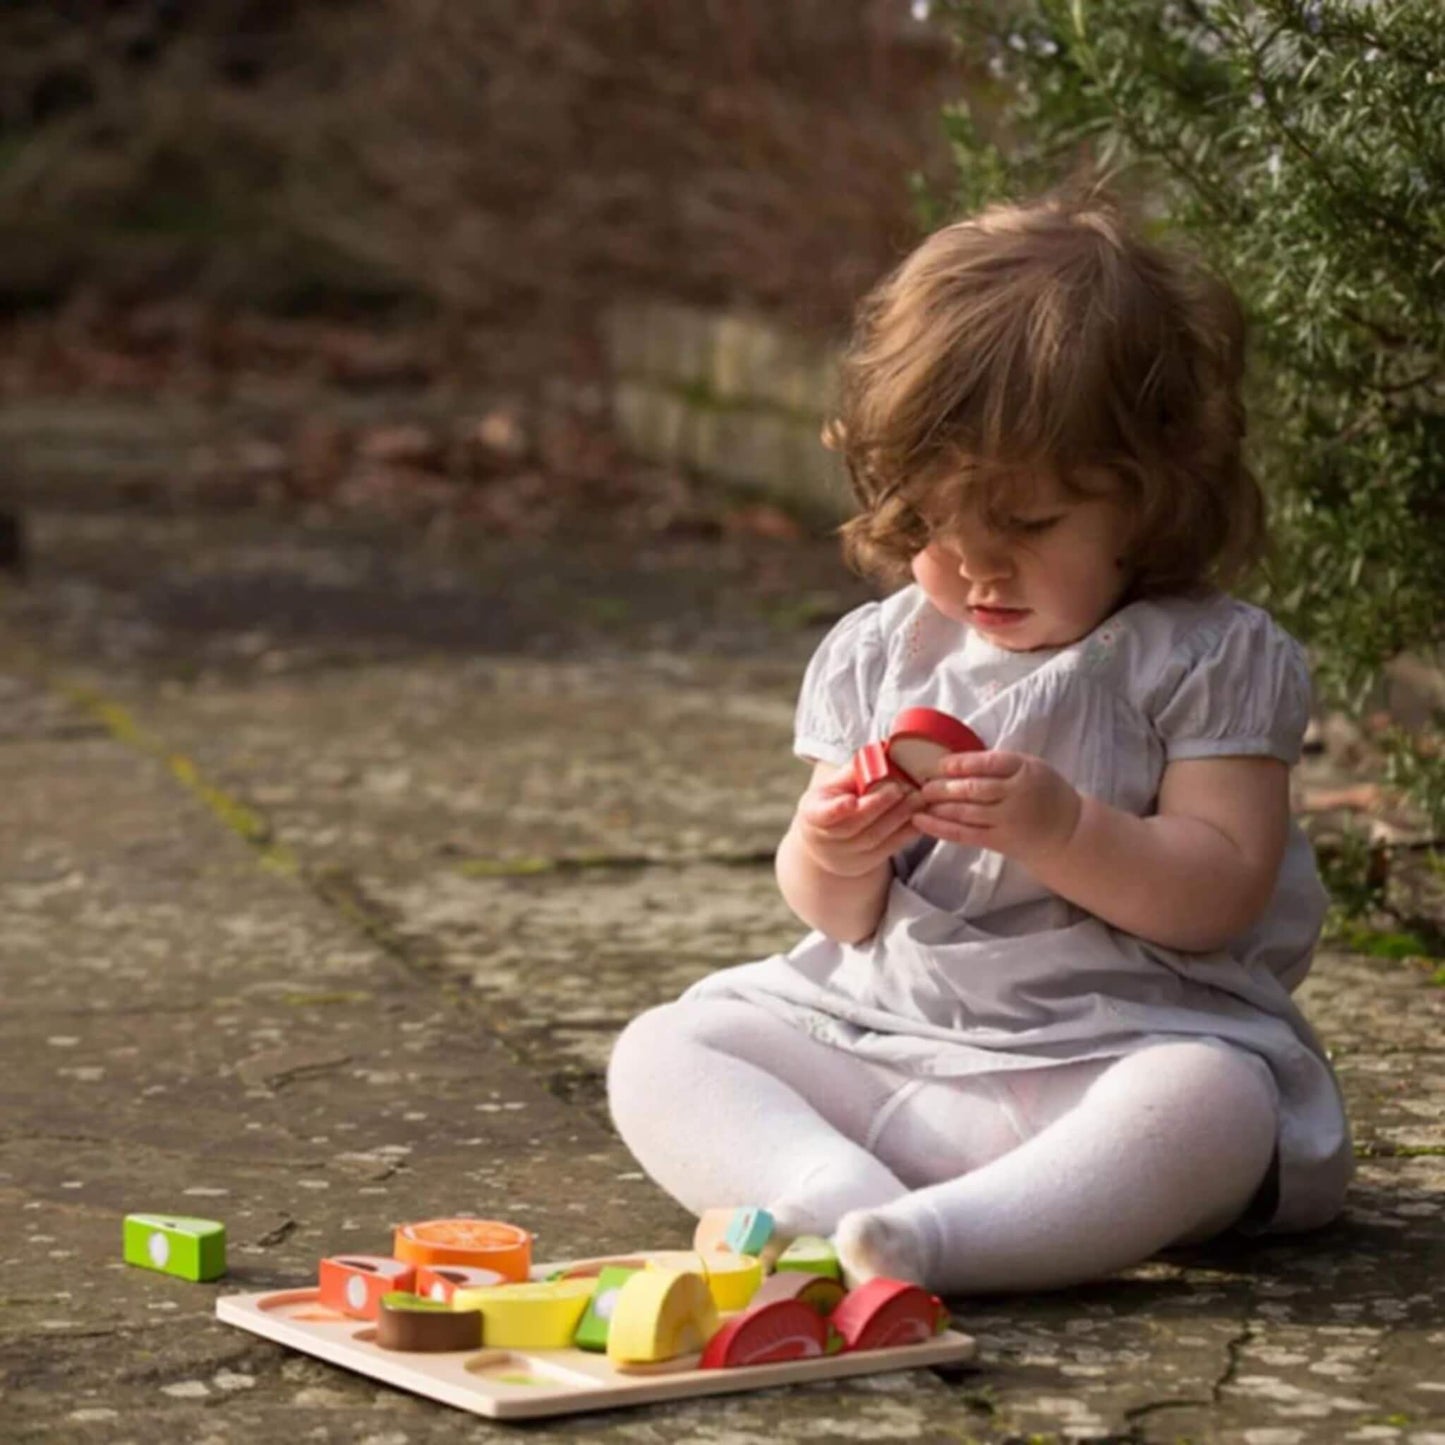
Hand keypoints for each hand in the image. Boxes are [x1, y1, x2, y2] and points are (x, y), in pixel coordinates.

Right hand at [793, 773, 922, 878]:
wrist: (827, 845)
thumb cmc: (832, 804)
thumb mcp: (831, 788)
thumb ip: (853, 773)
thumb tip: (880, 750)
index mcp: (813, 815)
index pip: (823, 814)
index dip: (837, 809)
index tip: (851, 801)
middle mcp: (827, 839)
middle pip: (855, 825)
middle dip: (879, 805)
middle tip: (900, 788)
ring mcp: (847, 855)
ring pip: (875, 837)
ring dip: (899, 816)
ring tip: (917, 798)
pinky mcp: (868, 862)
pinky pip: (890, 848)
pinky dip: (908, 832)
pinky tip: (920, 816)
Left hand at [914, 749, 1081, 863]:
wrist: (1067, 831)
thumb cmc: (1043, 792)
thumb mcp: (1030, 767)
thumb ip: (999, 763)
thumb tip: (956, 757)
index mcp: (1024, 771)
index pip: (989, 763)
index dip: (961, 763)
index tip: (940, 764)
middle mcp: (1016, 796)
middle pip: (973, 789)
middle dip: (942, 787)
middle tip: (921, 784)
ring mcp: (1007, 821)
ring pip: (965, 813)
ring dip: (937, 806)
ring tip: (917, 800)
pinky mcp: (998, 842)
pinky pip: (964, 835)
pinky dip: (940, 828)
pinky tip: (921, 821)